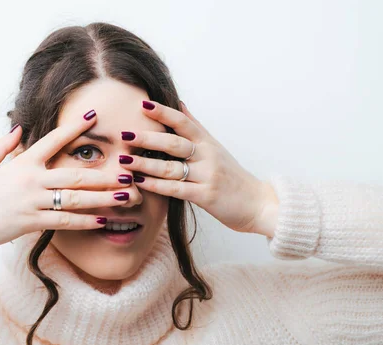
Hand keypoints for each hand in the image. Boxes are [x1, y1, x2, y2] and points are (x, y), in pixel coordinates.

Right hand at [0, 109, 131, 257]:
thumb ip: (2, 146)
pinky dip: (84, 221)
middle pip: (75, 174)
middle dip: (105, 173)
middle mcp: (31, 180)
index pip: (53, 140)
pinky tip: (102, 220)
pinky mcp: (30, 223)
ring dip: (103, 197)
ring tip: (125, 195)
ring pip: (75, 199)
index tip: (95, 116)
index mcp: (21, 163)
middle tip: (129, 171)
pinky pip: (63, 221)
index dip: (75, 127)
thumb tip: (19, 129)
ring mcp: (32, 202)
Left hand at [120, 100, 273, 234]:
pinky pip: (177, 189)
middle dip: (148, 137)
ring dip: (146, 163)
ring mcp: (207, 176)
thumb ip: (195, 127)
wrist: (257, 204)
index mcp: (207, 142)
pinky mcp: (205, 196)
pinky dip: (157, 185)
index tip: (142, 104)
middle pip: (174, 143)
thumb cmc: (232, 176)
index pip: (183, 122)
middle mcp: (207, 156)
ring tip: (124, 159)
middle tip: (124, 133)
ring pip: (172, 167)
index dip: (163, 112)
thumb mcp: (215, 147)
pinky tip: (140, 182)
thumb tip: (178, 104)